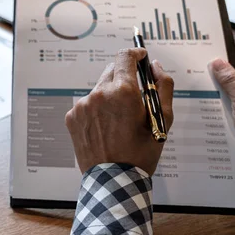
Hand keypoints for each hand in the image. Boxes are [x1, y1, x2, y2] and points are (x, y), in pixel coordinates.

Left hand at [65, 48, 174, 174]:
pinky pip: (87, 104)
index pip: (125, 57)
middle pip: (112, 71)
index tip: (140, 57)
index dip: (135, 54)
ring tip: (119, 121)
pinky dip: (97, 110)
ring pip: (99, 90)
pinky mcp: (71, 116)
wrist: (114, 180)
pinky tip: (105, 128)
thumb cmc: (141, 152)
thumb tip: (156, 66)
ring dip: (110, 96)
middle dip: (125, 78)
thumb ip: (163, 86)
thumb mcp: (162, 120)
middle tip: (135, 96)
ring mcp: (82, 105)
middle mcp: (99, 94)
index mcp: (123, 92)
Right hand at [209, 59, 234, 164]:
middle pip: (227, 87)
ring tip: (199, 108)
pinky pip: (224, 119)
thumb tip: (218, 63)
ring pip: (224, 104)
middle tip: (195, 91)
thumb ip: (232, 84)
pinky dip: (215, 121)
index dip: (218, 68)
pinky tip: (206, 123)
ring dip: (212, 108)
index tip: (200, 67)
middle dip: (212, 90)